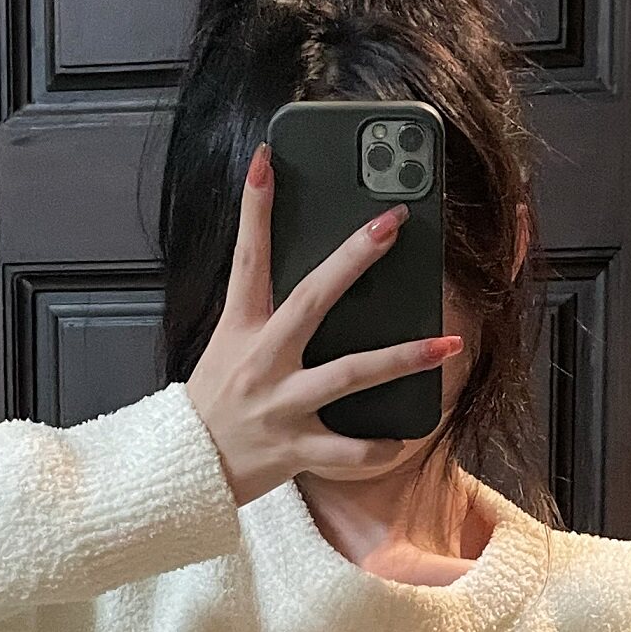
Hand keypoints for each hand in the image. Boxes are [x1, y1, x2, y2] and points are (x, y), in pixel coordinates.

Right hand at [186, 139, 463, 507]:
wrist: (184, 471)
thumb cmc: (215, 404)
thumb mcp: (228, 348)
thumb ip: (267, 316)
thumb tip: (318, 282)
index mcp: (241, 330)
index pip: (247, 258)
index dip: (255, 208)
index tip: (266, 159)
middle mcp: (262, 361)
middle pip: (312, 299)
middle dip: (354, 258)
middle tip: (393, 223)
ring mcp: (281, 405)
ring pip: (349, 374)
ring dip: (402, 359)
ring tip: (446, 344)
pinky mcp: (296, 447)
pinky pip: (348, 450)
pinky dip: (378, 446)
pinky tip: (402, 436)